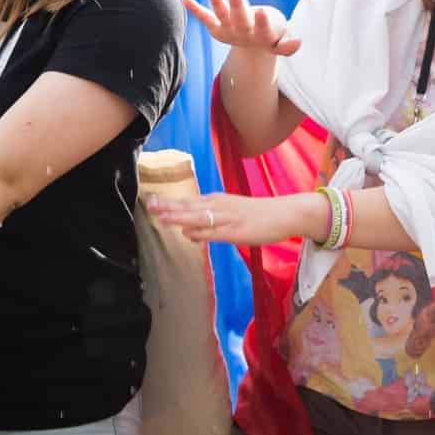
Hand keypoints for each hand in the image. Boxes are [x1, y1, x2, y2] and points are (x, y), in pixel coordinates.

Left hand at [150, 191, 322, 247]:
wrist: (284, 213)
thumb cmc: (258, 214)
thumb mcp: (231, 213)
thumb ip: (209, 221)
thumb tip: (188, 231)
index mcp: (217, 200)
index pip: (188, 200)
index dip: (169, 201)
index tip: (150, 200)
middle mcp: (220, 206)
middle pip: (189, 206)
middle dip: (169, 206)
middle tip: (149, 204)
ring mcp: (228, 217)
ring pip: (200, 217)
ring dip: (180, 216)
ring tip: (162, 217)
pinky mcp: (237, 230)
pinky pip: (216, 232)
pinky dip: (201, 233)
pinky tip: (188, 234)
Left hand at [184, 0, 301, 55]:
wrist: (254, 49)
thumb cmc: (272, 35)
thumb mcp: (282, 39)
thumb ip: (288, 45)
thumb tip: (298, 42)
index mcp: (263, 36)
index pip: (263, 30)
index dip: (262, 22)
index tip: (261, 12)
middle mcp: (243, 34)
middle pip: (240, 20)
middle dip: (237, 4)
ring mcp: (228, 31)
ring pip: (222, 17)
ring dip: (216, 2)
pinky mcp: (216, 28)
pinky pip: (205, 18)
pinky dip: (195, 9)